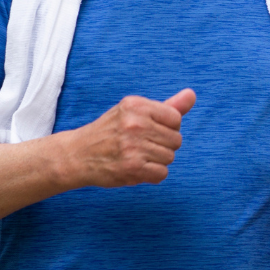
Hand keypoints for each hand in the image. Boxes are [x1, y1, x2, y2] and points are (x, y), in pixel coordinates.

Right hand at [63, 88, 195, 187]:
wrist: (77, 155)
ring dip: (156, 161)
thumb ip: (167, 106)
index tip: (149, 130)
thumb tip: (192, 95)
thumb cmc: (111, 131)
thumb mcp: (134, 112)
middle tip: (140, 145)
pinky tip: (136, 168)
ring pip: (170, 157)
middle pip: (176, 140)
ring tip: (136, 156)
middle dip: (162, 145)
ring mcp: (133, 146)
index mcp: (136, 105)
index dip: (167, 128)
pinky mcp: (132, 168)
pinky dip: (151, 174)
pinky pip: (162, 173)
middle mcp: (135, 124)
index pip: (176, 119)